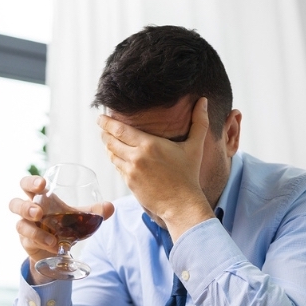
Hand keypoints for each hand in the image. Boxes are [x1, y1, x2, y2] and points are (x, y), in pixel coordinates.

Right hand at [9, 175, 114, 283]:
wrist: (56, 248)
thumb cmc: (63, 225)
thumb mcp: (78, 217)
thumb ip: (93, 212)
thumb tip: (110, 207)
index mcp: (39, 198)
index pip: (27, 185)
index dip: (31, 182)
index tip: (43, 184)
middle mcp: (28, 211)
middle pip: (15, 203)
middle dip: (25, 206)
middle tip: (39, 211)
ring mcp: (25, 227)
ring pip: (19, 224)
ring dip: (33, 230)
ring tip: (51, 238)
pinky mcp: (26, 242)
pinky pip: (29, 241)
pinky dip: (42, 243)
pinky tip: (54, 246)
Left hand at [98, 97, 213, 239]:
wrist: (181, 204)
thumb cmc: (189, 175)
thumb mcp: (195, 146)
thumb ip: (199, 122)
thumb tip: (204, 101)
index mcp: (149, 144)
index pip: (119, 129)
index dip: (107, 122)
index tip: (101, 117)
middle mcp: (136, 157)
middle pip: (111, 141)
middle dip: (105, 132)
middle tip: (102, 126)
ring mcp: (130, 172)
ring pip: (111, 155)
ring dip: (108, 146)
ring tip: (107, 139)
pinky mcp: (129, 183)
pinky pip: (117, 168)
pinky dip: (115, 159)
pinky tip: (116, 156)